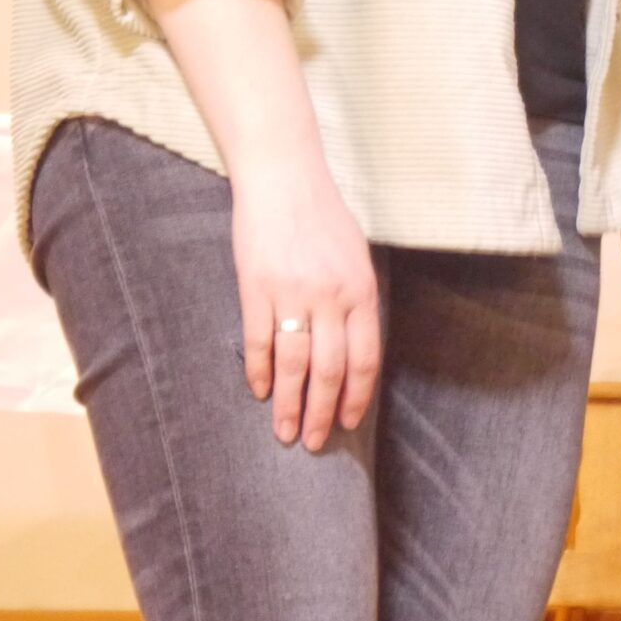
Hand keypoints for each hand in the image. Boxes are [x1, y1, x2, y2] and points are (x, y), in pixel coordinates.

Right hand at [232, 153, 380, 450]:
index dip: (357, 396)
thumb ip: (357, 301)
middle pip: (330, 370)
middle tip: (316, 442)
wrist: (284, 179)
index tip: (349, 423)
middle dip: (323, 413)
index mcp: (361, 290)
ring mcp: (291, 293)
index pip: (365, 358)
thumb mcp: (356, 257)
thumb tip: (353, 353)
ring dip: (289, 404)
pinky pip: (258, 342)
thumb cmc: (323, 217)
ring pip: (293, 365)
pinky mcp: (256, 288)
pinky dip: (258, 371)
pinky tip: (260, 391)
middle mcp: (330, 296)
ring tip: (285, 432)